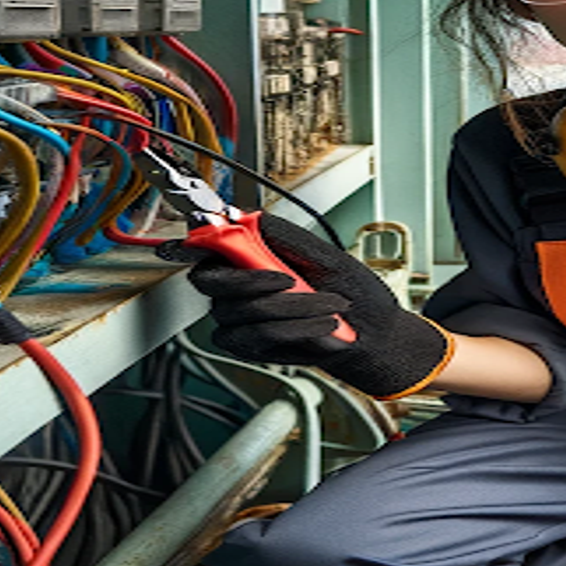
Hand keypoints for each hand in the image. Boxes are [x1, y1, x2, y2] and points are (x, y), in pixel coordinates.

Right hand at [170, 213, 452, 397]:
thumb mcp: (324, 254)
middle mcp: (233, 287)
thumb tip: (249, 217)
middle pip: (210, 281)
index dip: (193, 243)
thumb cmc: (351, 292)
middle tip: (289, 279)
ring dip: (293, 308)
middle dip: (252, 280)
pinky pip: (260, 336)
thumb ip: (283, 236)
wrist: (372, 333)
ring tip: (330, 305)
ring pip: (243, 311)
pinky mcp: (248, 347)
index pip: (204, 247)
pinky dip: (298, 328)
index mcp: (247, 257)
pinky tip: (324, 326)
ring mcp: (237, 319)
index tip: (204, 243)